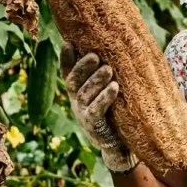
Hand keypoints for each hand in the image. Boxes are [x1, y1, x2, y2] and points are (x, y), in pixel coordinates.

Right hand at [60, 44, 138, 172]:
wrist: (120, 144)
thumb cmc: (117, 111)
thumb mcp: (108, 90)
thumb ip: (106, 72)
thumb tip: (120, 44)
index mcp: (77, 90)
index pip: (67, 71)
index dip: (66, 58)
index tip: (68, 42)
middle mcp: (76, 101)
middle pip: (74, 81)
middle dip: (83, 67)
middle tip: (95, 56)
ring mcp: (82, 115)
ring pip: (84, 95)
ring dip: (96, 81)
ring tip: (108, 69)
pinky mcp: (94, 127)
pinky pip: (96, 111)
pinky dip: (104, 98)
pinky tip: (114, 88)